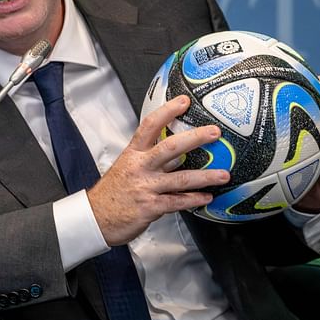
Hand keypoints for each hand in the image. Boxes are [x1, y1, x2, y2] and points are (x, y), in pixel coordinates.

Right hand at [87, 95, 229, 245]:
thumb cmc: (113, 193)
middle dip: (194, 138)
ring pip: (180, 178)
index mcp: (133, 154)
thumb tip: (178, 153)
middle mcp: (139, 167)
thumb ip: (150, 160)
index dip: (167, 111)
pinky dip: (194, 199)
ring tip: (223, 174)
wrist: (95, 217)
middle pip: (170, 147)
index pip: (150, 126)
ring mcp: (145, 186)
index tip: (183, 101)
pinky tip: (206, 197)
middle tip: (213, 132)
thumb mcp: (126, 168)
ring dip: (205, 176)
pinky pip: (178, 201)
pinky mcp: (150, 206)